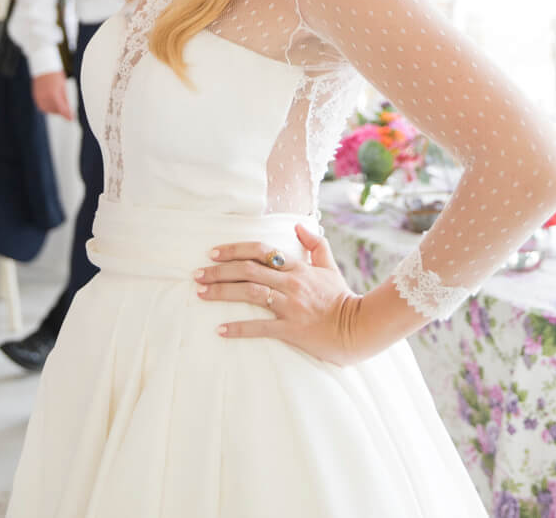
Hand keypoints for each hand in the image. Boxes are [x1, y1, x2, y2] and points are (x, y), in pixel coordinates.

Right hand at [31, 71, 73, 120]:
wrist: (43, 66)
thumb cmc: (55, 74)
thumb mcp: (63, 87)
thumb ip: (65, 100)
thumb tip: (69, 111)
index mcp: (54, 95)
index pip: (62, 110)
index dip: (67, 115)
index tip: (72, 119)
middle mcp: (45, 97)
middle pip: (54, 111)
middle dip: (60, 110)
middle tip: (66, 106)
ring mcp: (39, 97)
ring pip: (47, 110)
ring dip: (54, 109)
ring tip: (58, 100)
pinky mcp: (35, 97)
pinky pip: (42, 106)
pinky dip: (47, 106)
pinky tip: (51, 100)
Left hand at [197, 225, 368, 365]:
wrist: (358, 327)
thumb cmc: (341, 298)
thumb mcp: (329, 266)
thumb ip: (315, 244)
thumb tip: (298, 225)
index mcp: (297, 267)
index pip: (261, 251)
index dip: (235, 250)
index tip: (213, 253)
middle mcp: (291, 283)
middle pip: (249, 270)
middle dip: (220, 270)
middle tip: (197, 274)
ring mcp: (290, 306)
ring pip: (250, 293)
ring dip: (222, 292)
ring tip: (201, 294)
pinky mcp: (291, 329)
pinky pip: (260, 328)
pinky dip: (238, 328)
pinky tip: (220, 329)